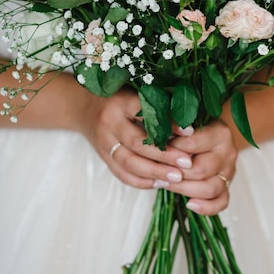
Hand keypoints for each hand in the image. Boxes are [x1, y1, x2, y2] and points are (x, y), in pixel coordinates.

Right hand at [85, 88, 236, 215]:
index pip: (146, 113)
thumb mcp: (134, 90)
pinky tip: (161, 183)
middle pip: (137, 143)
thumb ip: (157, 100)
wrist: (82, 106)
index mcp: (121, 101)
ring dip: (155, 172)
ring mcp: (104, 142)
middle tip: (188, 162)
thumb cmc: (117, 96)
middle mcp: (110, 122)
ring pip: (129, 162)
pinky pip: (122, 174)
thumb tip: (189, 115)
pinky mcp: (103, 157)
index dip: (169, 123)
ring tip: (177, 177)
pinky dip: (142, 181)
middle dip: (164, 154)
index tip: (190, 131)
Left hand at [162, 120, 237, 215]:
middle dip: (175, 173)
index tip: (155, 150)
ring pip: (210, 189)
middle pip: (200, 170)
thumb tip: (159, 139)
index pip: (191, 144)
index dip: (170, 149)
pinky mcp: (227, 187)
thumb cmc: (191, 127)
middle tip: (156, 170)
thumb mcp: (183, 122)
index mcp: (220, 133)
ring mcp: (229, 172)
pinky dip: (206, 207)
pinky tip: (189, 205)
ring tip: (165, 184)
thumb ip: (174, 128)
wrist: (207, 132)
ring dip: (184, 189)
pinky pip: (221, 202)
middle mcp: (228, 153)